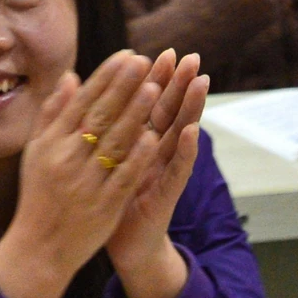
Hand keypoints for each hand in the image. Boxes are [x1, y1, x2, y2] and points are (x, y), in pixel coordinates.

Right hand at [0, 50, 170, 297]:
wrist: (39, 248)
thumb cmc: (38, 195)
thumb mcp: (35, 152)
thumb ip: (52, 113)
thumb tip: (71, 76)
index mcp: (50, 142)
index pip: (82, 102)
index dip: (106, 77)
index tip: (128, 56)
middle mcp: (66, 158)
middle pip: (100, 116)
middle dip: (124, 87)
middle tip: (146, 61)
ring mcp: (85, 182)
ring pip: (114, 142)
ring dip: (136, 114)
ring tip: (156, 88)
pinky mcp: (102, 205)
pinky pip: (123, 176)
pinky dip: (137, 156)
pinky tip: (154, 136)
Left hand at [102, 51, 207, 297]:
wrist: (123, 245)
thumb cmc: (112, 200)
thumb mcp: (105, 161)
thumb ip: (104, 130)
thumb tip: (96, 98)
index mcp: (138, 142)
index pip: (149, 105)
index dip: (156, 80)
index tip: (160, 51)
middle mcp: (156, 154)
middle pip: (170, 113)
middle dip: (180, 85)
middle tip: (192, 56)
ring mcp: (164, 173)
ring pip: (180, 135)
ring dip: (191, 109)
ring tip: (201, 82)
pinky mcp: (166, 194)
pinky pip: (177, 170)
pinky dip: (185, 151)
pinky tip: (191, 131)